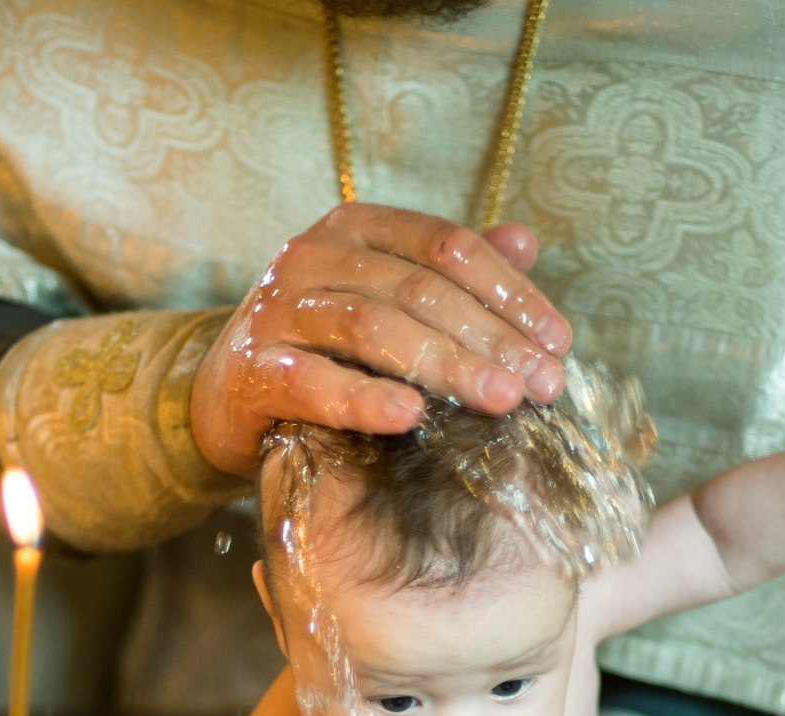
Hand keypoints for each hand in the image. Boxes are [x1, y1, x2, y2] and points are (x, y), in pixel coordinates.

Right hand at [189, 205, 573, 477]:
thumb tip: (526, 240)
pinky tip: (411, 418)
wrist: (226, 396)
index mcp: (357, 228)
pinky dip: (364, 399)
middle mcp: (313, 254)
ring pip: (372, 327)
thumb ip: (451, 273)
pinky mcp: (251, 369)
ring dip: (444, 365)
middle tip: (543, 385)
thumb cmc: (323, 348)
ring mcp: (276, 308)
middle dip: (490, 339)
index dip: (510, 292)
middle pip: (418, 289)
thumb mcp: (388, 300)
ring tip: (499, 402)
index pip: (447, 247)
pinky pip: (314, 381)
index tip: (558, 344)